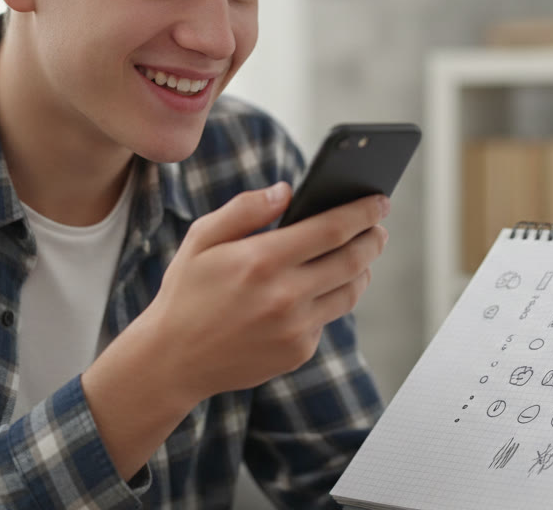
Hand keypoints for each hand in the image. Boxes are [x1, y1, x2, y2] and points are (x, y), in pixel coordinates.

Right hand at [139, 182, 388, 403]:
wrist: (173, 360)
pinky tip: (320, 288)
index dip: (363, 211)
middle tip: (378, 227)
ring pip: (350, 292)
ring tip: (359, 254)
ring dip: (362, 269)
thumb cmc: (187, 292)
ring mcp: (295, 328)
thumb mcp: (202, 239)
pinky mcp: (298, 352)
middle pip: (353, 260)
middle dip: (373, 238)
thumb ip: (245, 209)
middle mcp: (284, 296)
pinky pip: (328, 318)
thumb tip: (288, 190)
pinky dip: (330, 299)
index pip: (332, 228)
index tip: (379, 200)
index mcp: (261, 260)